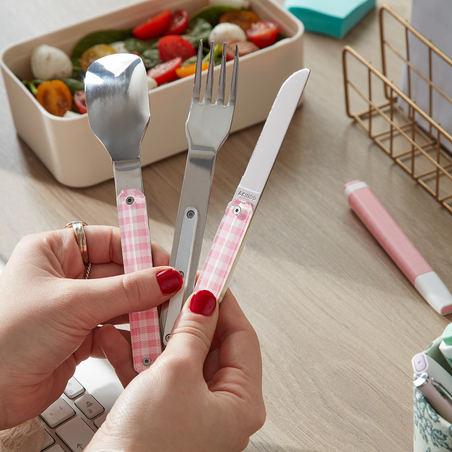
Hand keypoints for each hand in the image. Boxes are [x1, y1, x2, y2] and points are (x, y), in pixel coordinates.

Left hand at [0, 226, 181, 428]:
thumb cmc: (3, 338)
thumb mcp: (74, 303)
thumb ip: (127, 290)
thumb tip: (165, 278)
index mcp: (55, 253)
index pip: (111, 240)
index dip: (140, 250)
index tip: (166, 262)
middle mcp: (66, 277)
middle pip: (121, 272)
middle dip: (146, 285)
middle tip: (169, 292)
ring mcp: (75, 307)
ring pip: (122, 301)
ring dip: (142, 311)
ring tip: (159, 315)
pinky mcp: (81, 335)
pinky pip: (117, 327)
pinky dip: (132, 334)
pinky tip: (141, 336)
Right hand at [86, 289, 265, 451]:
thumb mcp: (176, 375)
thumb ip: (193, 332)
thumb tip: (204, 301)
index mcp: (241, 402)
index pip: (242, 337)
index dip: (225, 304)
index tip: (211, 279)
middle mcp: (220, 408)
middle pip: (211, 345)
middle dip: (188, 318)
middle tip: (175, 294)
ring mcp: (191, 410)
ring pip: (182, 357)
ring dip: (160, 335)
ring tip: (148, 313)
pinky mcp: (163, 414)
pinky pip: (159, 375)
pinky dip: (142, 356)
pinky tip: (124, 340)